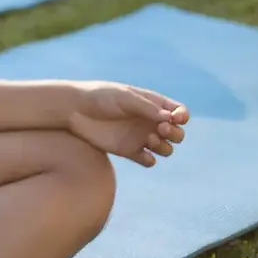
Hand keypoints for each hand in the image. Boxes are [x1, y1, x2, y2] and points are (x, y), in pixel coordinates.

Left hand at [67, 83, 188, 167]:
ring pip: (166, 149)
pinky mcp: (128, 151)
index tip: (175, 118)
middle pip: (177, 133)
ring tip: (149, 139)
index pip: (178, 112)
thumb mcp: (124, 97)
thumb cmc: (100, 97)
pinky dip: (150, 160)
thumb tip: (169, 118)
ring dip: (164, 147)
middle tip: (161, 129)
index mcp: (152, 104)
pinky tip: (141, 153)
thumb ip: (146, 108)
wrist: (74, 110)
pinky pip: (148, 161)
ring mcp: (140, 137)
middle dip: (175, 133)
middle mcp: (149, 121)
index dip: (182, 116)